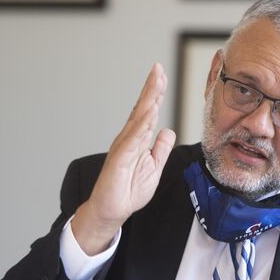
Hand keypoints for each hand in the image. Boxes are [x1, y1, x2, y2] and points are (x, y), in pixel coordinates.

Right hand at [72, 63, 175, 254]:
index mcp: (138, 139)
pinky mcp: (119, 159)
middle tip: (158, 68)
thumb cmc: (129, 189)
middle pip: (143, 109)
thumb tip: (167, 130)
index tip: (163, 75)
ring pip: (138, 119)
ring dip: (147, 100)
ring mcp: (124, 147)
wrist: (112, 211)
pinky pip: (132, 140)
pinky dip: (141, 125)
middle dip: (151, 88)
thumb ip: (161, 149)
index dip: (156, 94)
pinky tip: (149, 112)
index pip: (149, 112)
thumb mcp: (154, 167)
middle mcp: (130, 138)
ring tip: (155, 82)